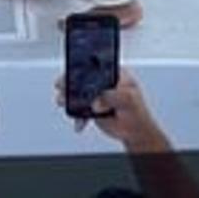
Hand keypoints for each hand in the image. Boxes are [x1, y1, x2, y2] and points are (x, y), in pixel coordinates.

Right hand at [53, 69, 170, 149]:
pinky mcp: (91, 107)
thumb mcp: (129, 100)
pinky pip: (79, 109)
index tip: (73, 68)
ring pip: (79, 93)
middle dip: (70, 81)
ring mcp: (97, 95)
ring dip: (69, 98)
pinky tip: (80, 122)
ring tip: (63, 101)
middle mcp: (104, 82)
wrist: (134, 133)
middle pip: (84, 77)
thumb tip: (98, 100)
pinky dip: (77, 116)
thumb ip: (113, 97)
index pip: (97, 64)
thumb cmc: (137, 113)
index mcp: (115, 73)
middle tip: (62, 85)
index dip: (85, 64)